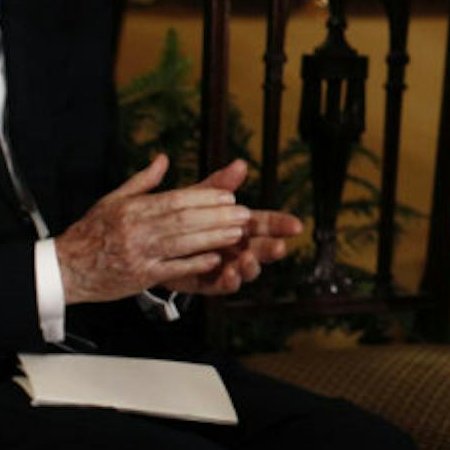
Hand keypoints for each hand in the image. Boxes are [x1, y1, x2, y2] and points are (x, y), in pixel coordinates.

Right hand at [54, 154, 257, 303]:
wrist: (63, 268)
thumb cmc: (90, 232)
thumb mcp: (112, 200)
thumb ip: (142, 181)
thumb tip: (163, 158)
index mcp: (131, 209)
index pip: (175, 200)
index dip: (205, 198)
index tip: (228, 197)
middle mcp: (135, 230)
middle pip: (184, 221)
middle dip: (217, 217)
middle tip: (244, 214)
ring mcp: (138, 254)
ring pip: (182, 244)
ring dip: (213, 238)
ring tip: (237, 233)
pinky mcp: (139, 277)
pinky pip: (172, 270)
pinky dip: (194, 264)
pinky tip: (215, 259)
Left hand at [158, 158, 304, 296]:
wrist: (153, 240)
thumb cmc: (182, 215)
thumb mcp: (199, 197)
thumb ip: (220, 184)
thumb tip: (240, 163)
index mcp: (239, 225)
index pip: (266, 224)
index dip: (281, 225)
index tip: (296, 225)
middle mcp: (237, 247)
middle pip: (261, 249)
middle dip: (271, 249)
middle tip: (279, 247)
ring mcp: (224, 265)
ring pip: (246, 270)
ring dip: (251, 267)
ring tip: (248, 260)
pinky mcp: (207, 282)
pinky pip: (221, 286)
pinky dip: (228, 281)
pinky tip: (229, 275)